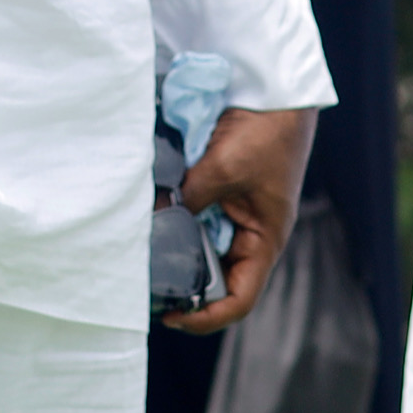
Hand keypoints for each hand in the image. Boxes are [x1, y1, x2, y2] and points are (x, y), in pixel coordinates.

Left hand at [167, 105, 315, 335]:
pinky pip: (192, 217)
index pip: (240, 298)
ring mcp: (233, 215)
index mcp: (264, 241)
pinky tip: (149, 218)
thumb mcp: (224, 169)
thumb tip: (154, 217)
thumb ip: (190, 197)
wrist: (272, 95)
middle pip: (216, 277)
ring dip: (173, 250)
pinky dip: (172, 220)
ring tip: (140, 255)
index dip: (208, 316)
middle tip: (144, 286)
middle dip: (183, 285)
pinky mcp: (217, 193)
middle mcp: (249, 235)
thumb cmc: (264, 135)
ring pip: (199, 247)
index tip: (172, 317)